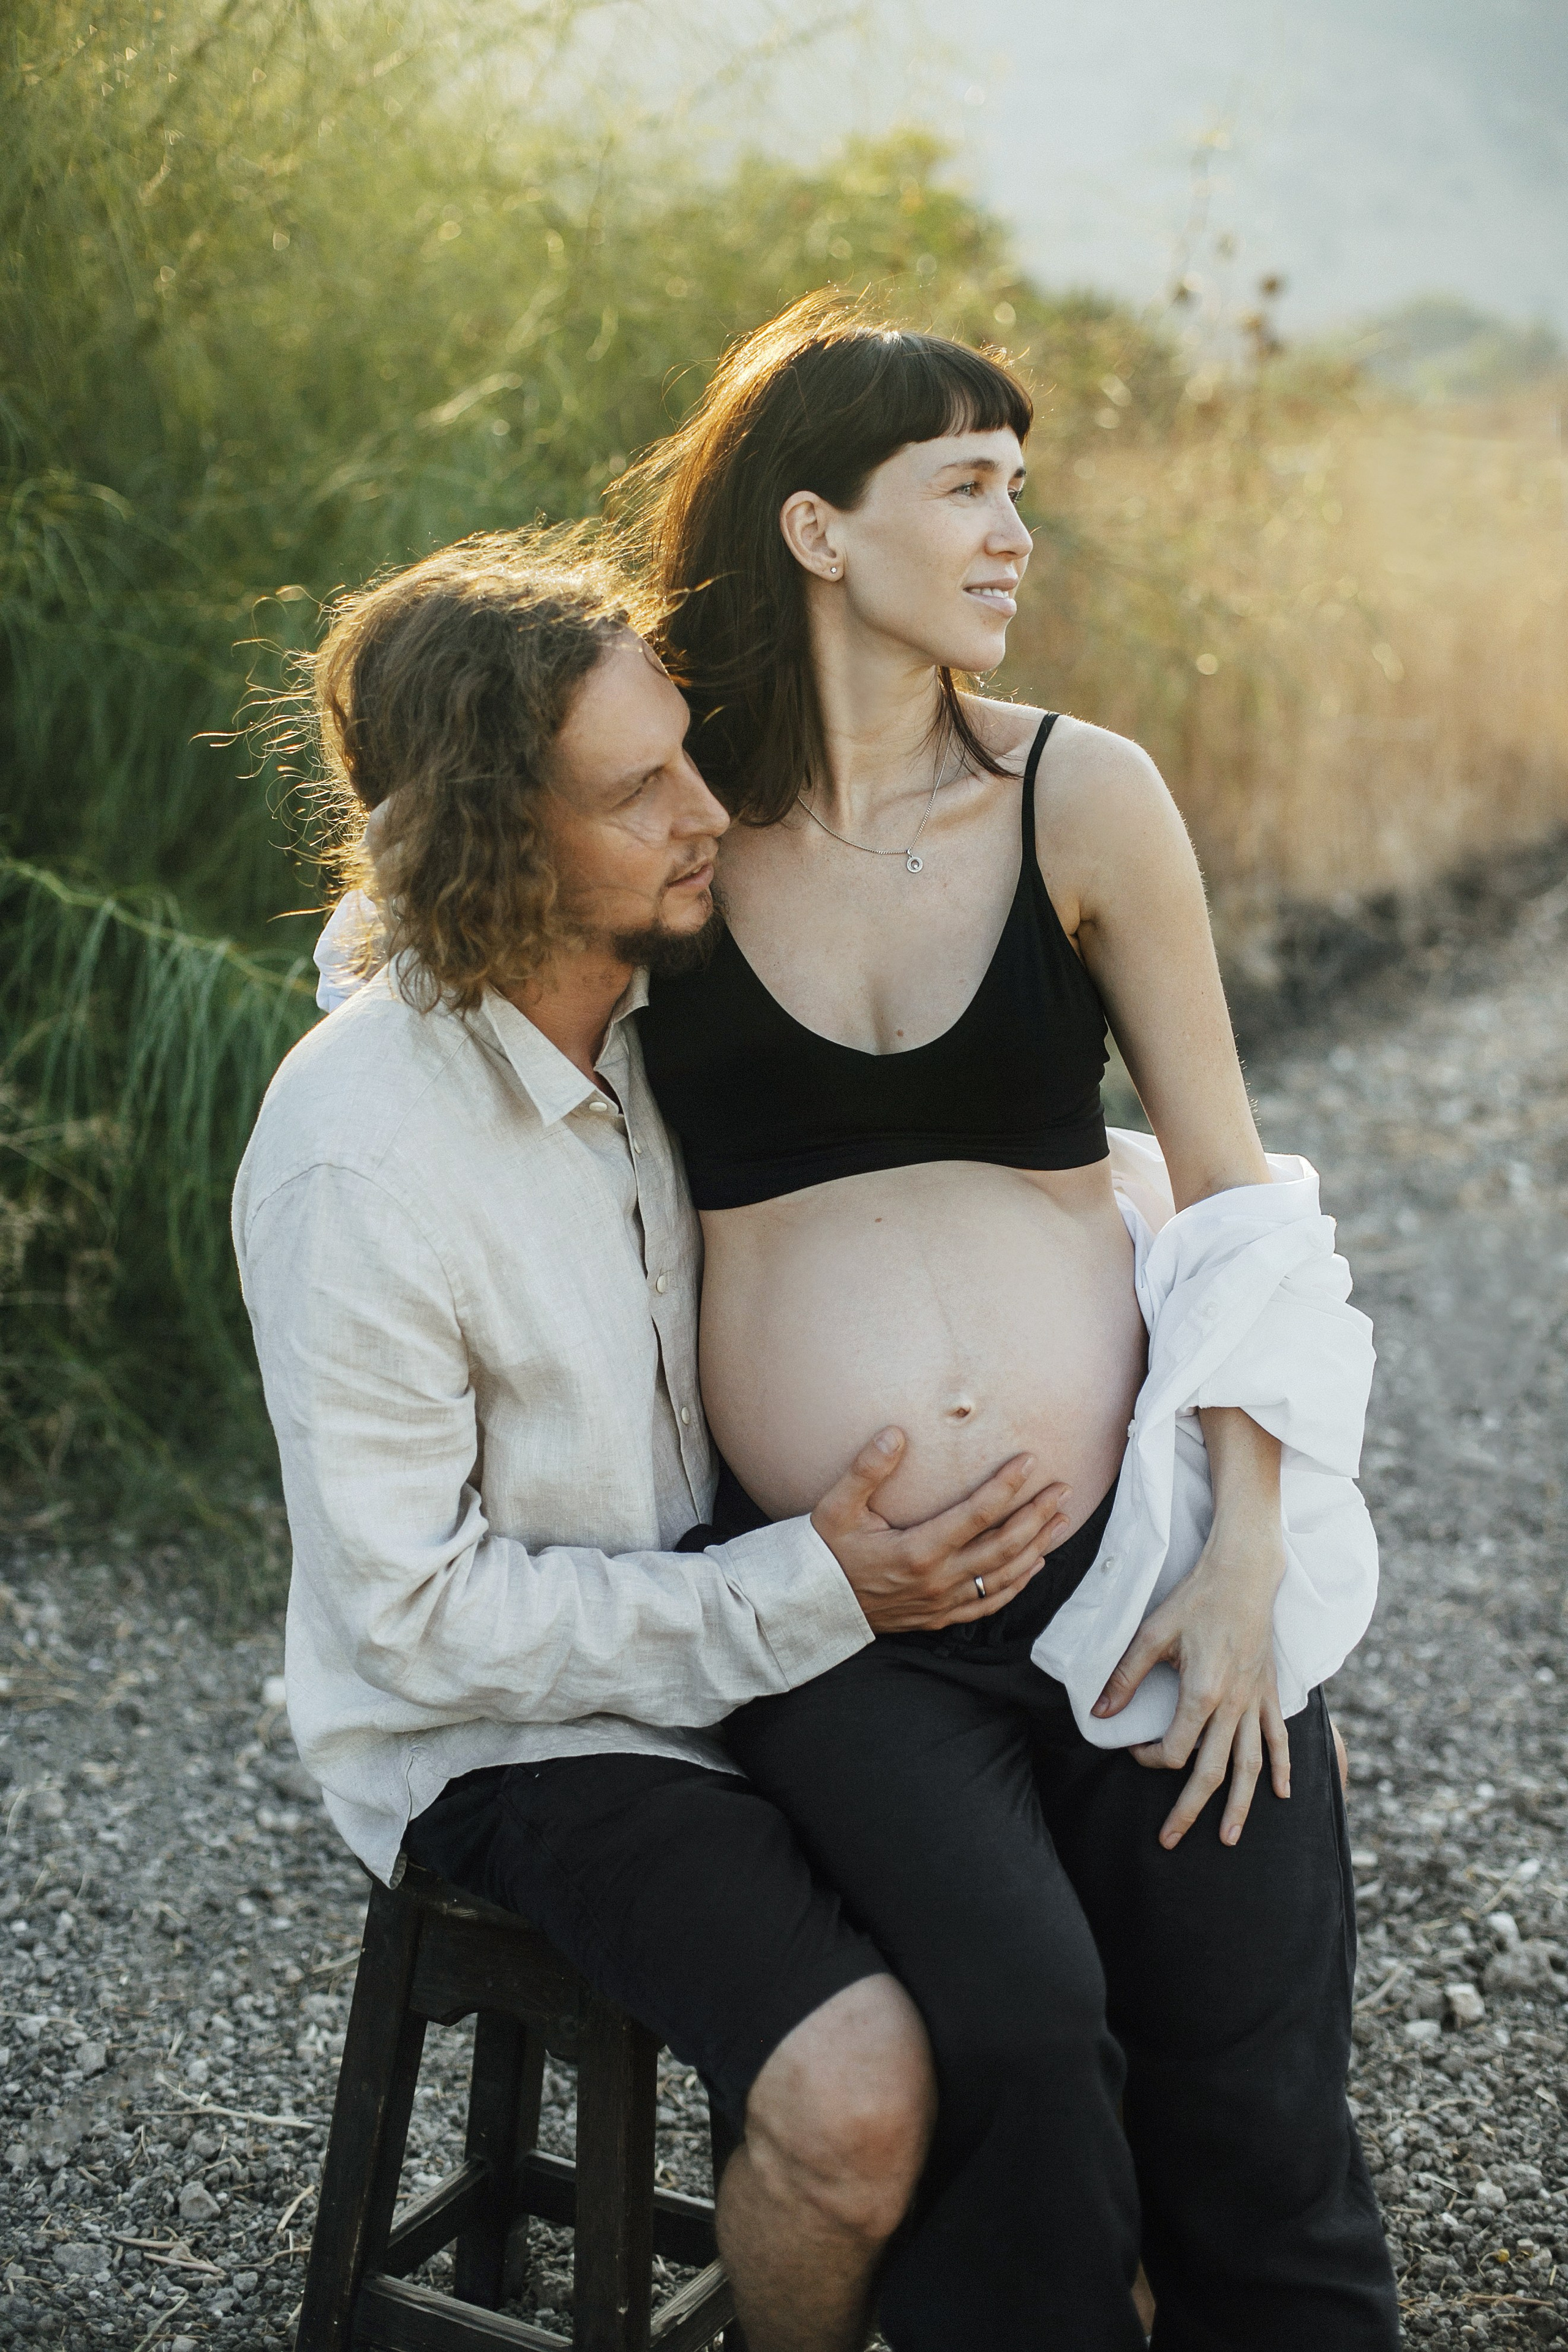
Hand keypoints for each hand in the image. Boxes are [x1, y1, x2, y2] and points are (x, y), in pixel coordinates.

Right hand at [812, 1430, 1071, 1633]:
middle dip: (1037, 1516)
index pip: (976, 1515)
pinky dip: (1017, 1584)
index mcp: (917, 1550)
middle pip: (1003, 1546)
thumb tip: (895, 1434)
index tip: (1029, 1462)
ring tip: (1060, 1521)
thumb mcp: (836, 1507)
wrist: (811, 1605)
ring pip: (1003, 1576)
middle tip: (1063, 1490)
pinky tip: (1034, 1565)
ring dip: (1037, 1547)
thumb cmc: (825, 1551)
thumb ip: (867, 1470)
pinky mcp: (939, 1617)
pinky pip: (988, 1603)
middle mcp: (937, 1580)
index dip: (1007, 1487)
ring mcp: (941, 1603)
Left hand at [1091, 1501, 1288, 1848]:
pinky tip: (1281, 1794)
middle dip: (1189, 1810)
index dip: (1150, 1758)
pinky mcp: (1270, 1692)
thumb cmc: (1194, 1599)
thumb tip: (1099, 1715)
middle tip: (1169, 1841)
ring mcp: (1256, 1701)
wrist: (1244, 1573)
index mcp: (1203, 1692)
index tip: (1134, 1751)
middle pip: (1213, 1771)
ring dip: (1239, 1805)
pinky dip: (1281, 1767)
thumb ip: (1125, 1676)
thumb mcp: (1152, 1634)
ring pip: (1250, 1766)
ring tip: (1227, 1838)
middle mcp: (1233, 1704)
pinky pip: (1279, 1738)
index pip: (1176, 1749)